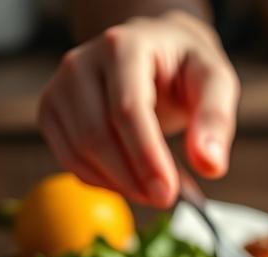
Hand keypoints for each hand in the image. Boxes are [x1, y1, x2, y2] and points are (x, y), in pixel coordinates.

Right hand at [37, 10, 238, 207]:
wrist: (156, 49)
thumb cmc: (186, 67)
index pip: (127, 110)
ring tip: (154, 190)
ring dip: (118, 183)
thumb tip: (210, 165)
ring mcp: (60, 86)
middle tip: (165, 199)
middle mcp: (82, 62)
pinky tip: (130, 183)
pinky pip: (68, 158)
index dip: (146, 156)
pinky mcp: (52, 110)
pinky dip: (100, 180)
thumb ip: (215, 120)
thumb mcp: (216, 83)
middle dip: (132, 177)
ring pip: (78, 150)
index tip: (167, 193)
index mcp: (124, 47)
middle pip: (96, 134)